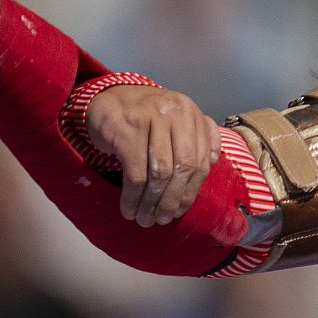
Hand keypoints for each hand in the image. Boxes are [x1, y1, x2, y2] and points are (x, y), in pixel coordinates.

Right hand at [85, 85, 221, 225]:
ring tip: (145, 218)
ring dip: (152, 202)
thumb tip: (212, 162)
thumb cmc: (144, 116)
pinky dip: (133, 197)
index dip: (191, 190)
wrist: (105, 98)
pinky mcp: (127, 130)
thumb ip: (197, 136)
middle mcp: (175, 113)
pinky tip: (129, 209)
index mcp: (191, 112)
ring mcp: (151, 119)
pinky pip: (135, 173)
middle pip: (183, 167)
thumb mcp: (174, 119)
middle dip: (173, 199)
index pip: (201, 159)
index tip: (180, 210)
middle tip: (162, 219)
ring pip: (160, 172)